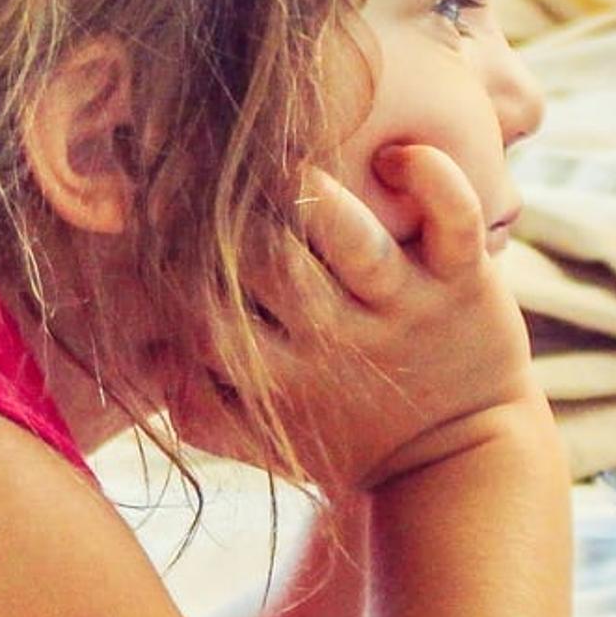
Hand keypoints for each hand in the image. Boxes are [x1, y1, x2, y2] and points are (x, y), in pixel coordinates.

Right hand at [184, 145, 539, 498]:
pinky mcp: (464, 280)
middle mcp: (339, 339)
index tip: (180, 238)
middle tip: (236, 188)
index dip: (183, 273)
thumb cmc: (348, 434)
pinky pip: (453, 214)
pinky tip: (394, 158)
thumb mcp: (270, 439)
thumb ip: (202, 408)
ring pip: (351, 235)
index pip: (206, 318)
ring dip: (316, 193)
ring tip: (298, 172)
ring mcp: (404, 305)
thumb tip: (151, 356)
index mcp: (282, 378)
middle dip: (242, 220)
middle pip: (270, 263)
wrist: (460, 458)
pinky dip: (428, 174)